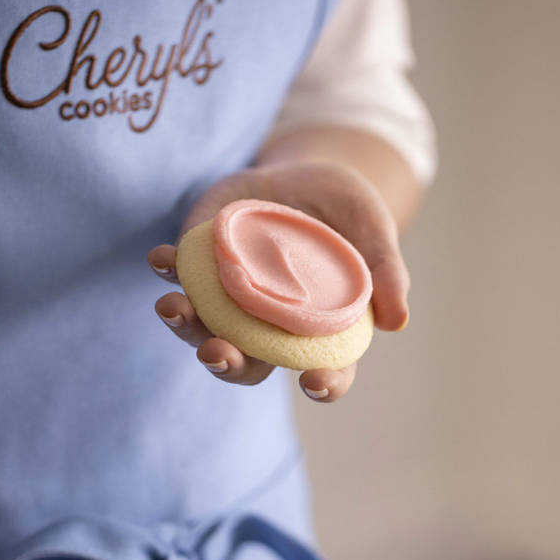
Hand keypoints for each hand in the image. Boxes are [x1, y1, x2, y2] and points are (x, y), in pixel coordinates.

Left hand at [147, 160, 409, 402]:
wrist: (305, 176)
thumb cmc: (349, 215)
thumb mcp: (375, 234)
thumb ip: (386, 275)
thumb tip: (397, 321)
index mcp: (318, 335)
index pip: (325, 371)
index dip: (323, 383)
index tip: (313, 381)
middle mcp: (270, 328)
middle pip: (249, 362)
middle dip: (228, 363)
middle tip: (215, 352)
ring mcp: (233, 300)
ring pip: (205, 327)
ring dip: (184, 324)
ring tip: (170, 307)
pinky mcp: (204, 267)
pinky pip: (181, 278)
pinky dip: (168, 271)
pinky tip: (161, 258)